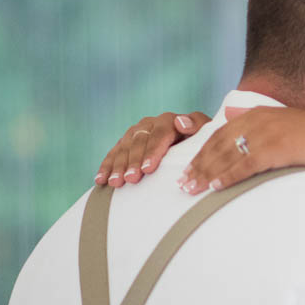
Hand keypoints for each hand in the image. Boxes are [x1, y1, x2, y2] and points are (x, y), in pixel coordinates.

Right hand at [95, 111, 209, 185]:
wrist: (190, 140)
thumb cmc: (200, 140)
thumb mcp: (204, 131)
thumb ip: (196, 124)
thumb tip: (180, 122)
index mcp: (168, 121)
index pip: (158, 134)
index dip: (152, 152)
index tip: (148, 169)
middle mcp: (149, 124)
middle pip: (138, 142)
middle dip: (133, 162)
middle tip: (130, 179)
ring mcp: (135, 133)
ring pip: (123, 148)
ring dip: (117, 166)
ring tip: (115, 183)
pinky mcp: (125, 143)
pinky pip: (113, 154)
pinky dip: (106, 167)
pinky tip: (100, 180)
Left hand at [177, 105, 304, 193]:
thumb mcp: (283, 122)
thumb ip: (255, 118)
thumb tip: (229, 113)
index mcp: (259, 114)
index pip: (221, 133)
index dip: (202, 152)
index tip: (189, 168)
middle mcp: (259, 120)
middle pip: (219, 144)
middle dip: (198, 164)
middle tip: (182, 183)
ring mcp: (268, 133)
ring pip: (228, 155)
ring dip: (207, 173)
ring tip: (191, 189)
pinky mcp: (277, 148)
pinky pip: (246, 165)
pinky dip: (228, 176)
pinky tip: (216, 187)